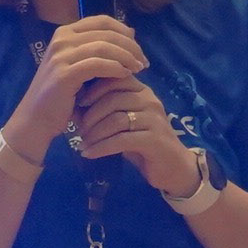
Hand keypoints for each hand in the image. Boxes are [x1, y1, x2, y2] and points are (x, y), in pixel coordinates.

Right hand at [18, 14, 148, 140]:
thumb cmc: (61, 96)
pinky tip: (126, 75)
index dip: (124, 31)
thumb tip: (131, 35)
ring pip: (104, 46)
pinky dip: (116, 68)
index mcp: (65, 33)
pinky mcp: (65, 73)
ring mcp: (61, 55)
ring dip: (126, 57)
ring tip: (138, 69)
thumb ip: (100, 51)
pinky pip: (98, 64)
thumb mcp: (81, 66)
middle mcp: (61, 39)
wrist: (35, 120)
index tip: (138, 48)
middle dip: (130, 46)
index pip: (102, 21)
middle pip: (106, 32)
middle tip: (143, 61)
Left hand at [69, 75, 198, 200]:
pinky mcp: (154, 140)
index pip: (115, 79)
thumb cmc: (143, 143)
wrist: (173, 167)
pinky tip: (89, 153)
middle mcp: (150, 101)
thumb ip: (108, 110)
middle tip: (78, 129)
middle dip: (91, 115)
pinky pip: (121, 140)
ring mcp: (154, 119)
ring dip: (94, 133)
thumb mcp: (125, 123)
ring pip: (116, 119)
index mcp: (142, 91)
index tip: (78, 104)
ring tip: (82, 143)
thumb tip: (75, 105)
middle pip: (113, 99)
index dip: (93, 90)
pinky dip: (101, 147)